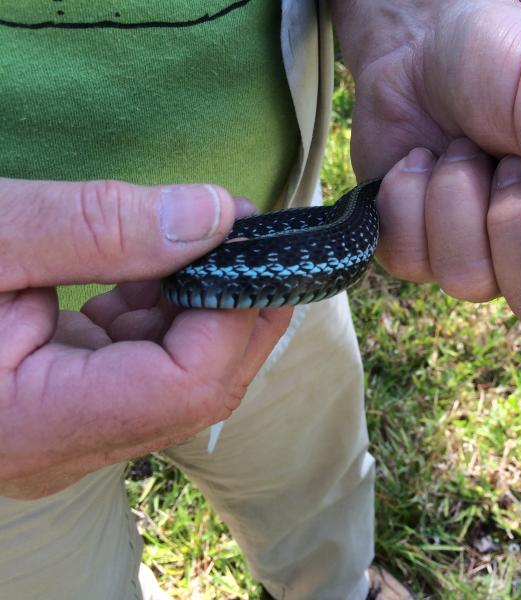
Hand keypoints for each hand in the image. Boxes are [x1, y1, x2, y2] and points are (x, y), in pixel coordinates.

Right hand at [0, 178, 291, 498]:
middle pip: (195, 390)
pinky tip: (148, 274)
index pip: (186, 385)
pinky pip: (139, 370)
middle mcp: (58, 446)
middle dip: (235, 310)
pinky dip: (159, 318)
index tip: (256, 238)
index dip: (238, 312)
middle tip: (246, 232)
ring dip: (200, 310)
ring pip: (176, 382)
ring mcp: (61, 432)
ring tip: (193, 244)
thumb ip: (98, 226)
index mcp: (33, 423)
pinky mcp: (59, 407)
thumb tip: (215, 214)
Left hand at [331, 0, 520, 339]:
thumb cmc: (503, 58)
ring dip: (456, 202)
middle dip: (514, 228)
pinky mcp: (420, 249)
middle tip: (507, 163)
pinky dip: (409, 203)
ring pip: (468, 281)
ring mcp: (479, 252)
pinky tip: (419, 162)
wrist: (415, 42)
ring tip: (460, 149)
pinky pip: (412, 262)